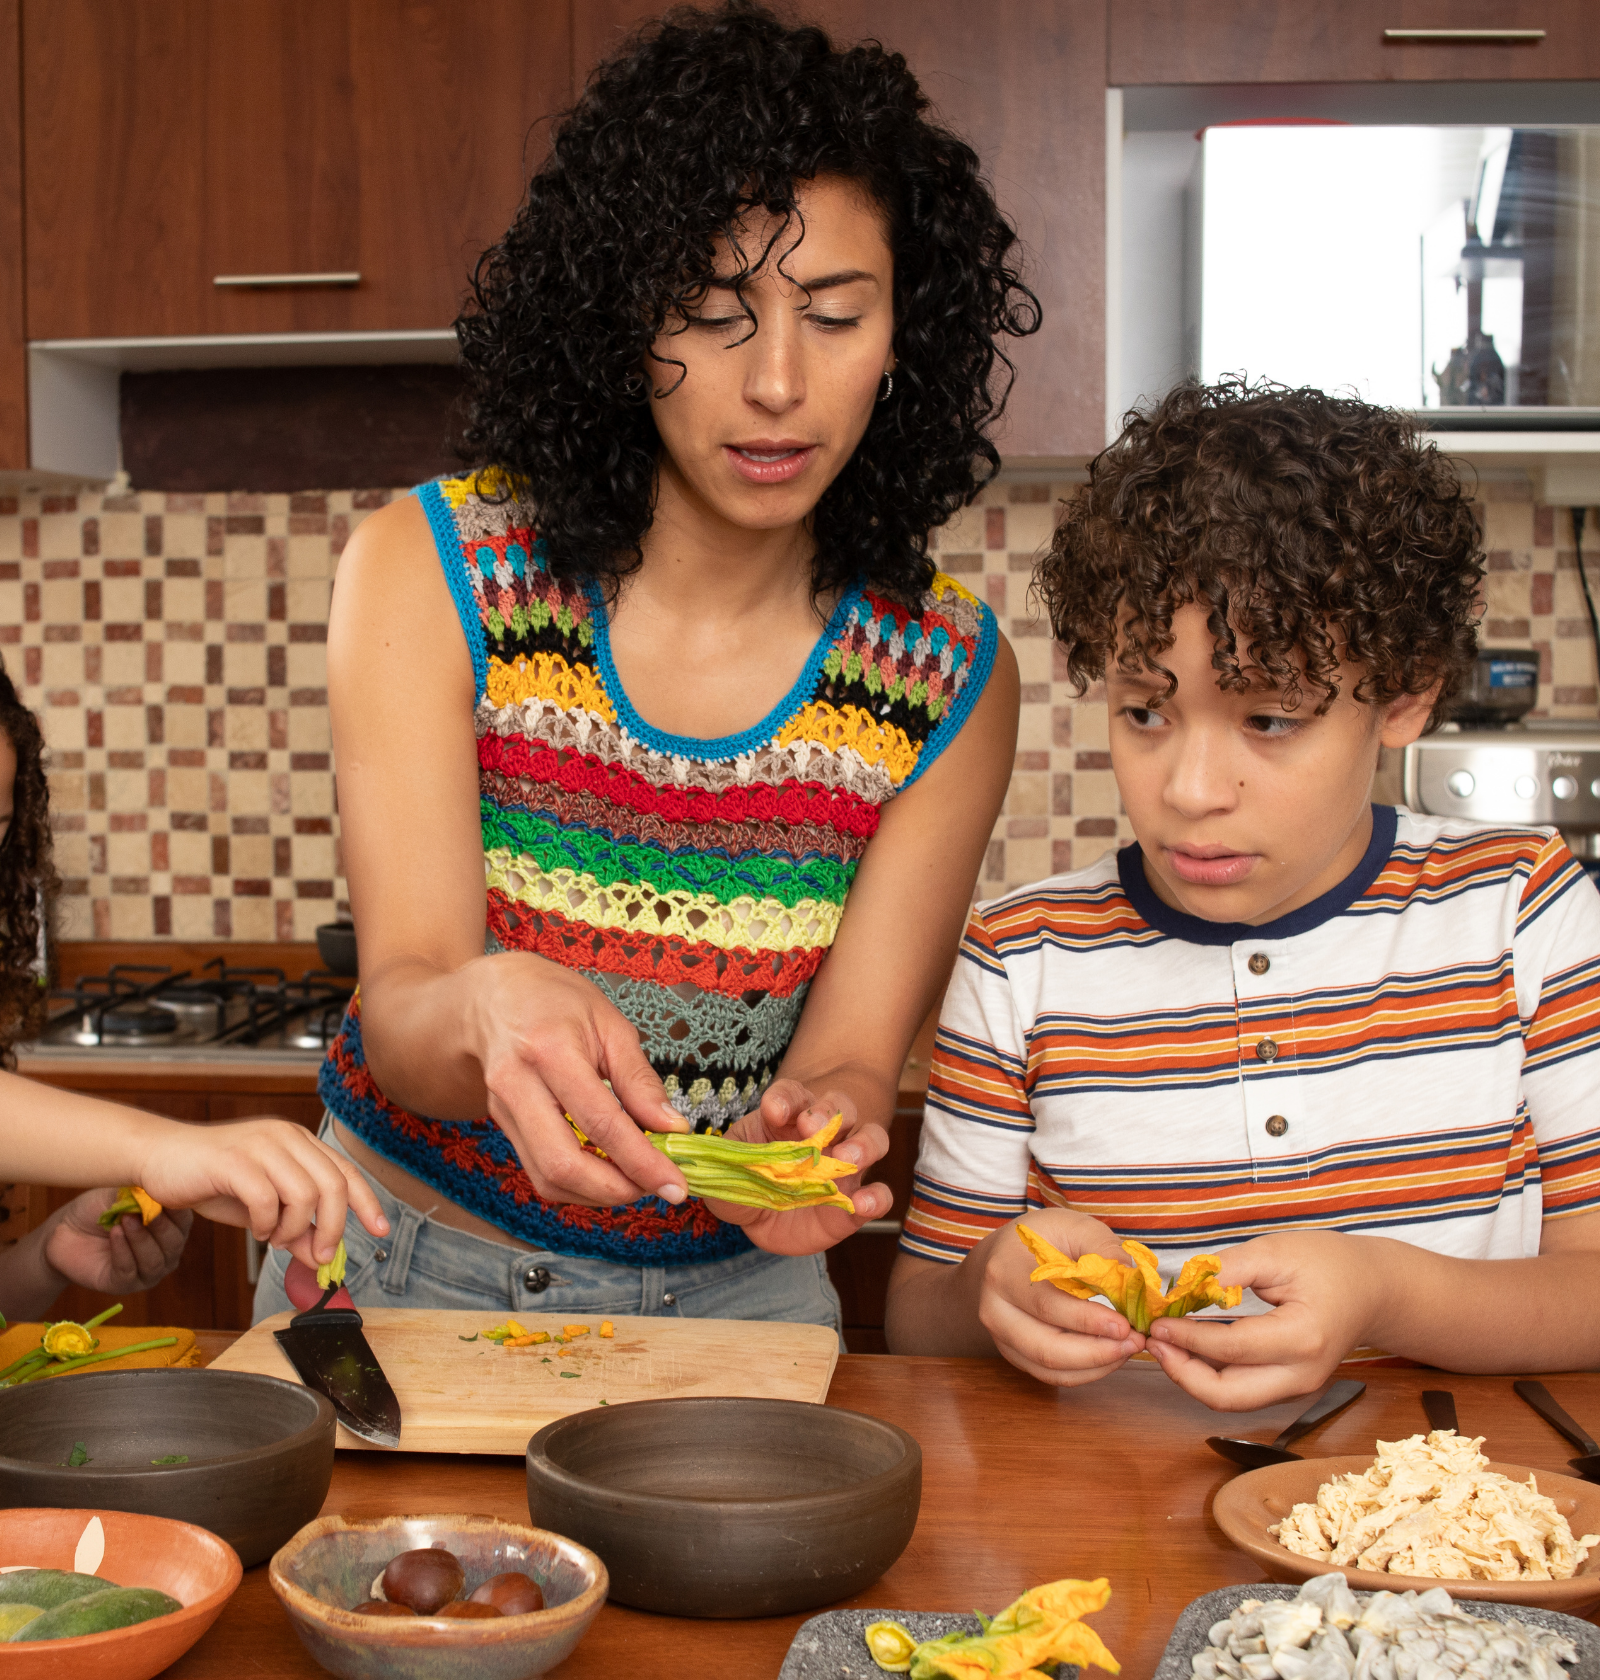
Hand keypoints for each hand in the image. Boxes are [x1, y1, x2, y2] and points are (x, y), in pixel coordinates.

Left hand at [43, 1189, 192, 1297]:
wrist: (63, 1231)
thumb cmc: (97, 1209)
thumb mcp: (121, 1194)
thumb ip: (141, 1192)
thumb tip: (159, 1185)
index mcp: (170, 1228)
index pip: (184, 1221)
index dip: (178, 1209)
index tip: (166, 1193)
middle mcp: (165, 1252)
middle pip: (174, 1243)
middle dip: (161, 1226)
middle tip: (146, 1210)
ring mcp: (146, 1272)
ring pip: (154, 1261)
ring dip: (141, 1239)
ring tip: (125, 1220)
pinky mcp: (122, 1284)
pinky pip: (129, 1271)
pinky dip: (123, 1251)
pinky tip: (114, 1234)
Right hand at [134, 1119, 389, 1269]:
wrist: (159, 1157)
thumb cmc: (212, 1180)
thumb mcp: (261, 1208)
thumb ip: (293, 1226)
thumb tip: (321, 1255)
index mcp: (298, 1143)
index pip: (346, 1171)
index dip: (367, 1202)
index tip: (381, 1230)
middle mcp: (285, 1137)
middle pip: (333, 1185)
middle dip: (334, 1227)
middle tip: (320, 1254)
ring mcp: (261, 1145)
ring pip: (305, 1193)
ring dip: (294, 1228)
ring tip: (275, 1238)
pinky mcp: (233, 1159)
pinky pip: (267, 1198)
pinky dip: (267, 1224)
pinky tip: (257, 1230)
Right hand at [472, 954, 691, 1208]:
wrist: (496, 998)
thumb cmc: (559, 1002)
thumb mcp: (611, 1025)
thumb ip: (639, 1080)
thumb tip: (672, 1128)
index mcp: (550, 1050)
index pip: (601, 1123)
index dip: (642, 1162)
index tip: (676, 1185)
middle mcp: (517, 1086)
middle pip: (562, 1164)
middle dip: (616, 1190)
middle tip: (656, 1186)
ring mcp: (503, 1111)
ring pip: (547, 1178)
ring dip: (597, 1194)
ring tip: (636, 1179)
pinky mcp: (503, 1127)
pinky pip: (540, 1171)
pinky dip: (578, 1184)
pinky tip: (607, 1171)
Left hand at [706, 1082, 891, 1255]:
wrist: (773, 1216)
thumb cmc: (752, 1180)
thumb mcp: (729, 1174)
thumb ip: (721, 1173)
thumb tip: (694, 1173)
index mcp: (787, 1118)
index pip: (791, 1096)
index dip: (784, 1099)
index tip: (773, 1108)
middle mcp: (823, 1133)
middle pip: (837, 1107)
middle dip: (826, 1112)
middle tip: (813, 1126)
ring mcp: (846, 1164)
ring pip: (871, 1138)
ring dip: (862, 1144)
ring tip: (847, 1158)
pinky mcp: (857, 1198)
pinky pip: (879, 1192)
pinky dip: (877, 1196)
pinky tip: (865, 1203)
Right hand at [974, 1209, 1145, 1385]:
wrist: (1004, 1254)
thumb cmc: (1042, 1238)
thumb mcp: (1071, 1225)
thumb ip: (1101, 1247)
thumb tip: (1131, 1277)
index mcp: (1004, 1272)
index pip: (1046, 1305)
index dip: (1087, 1321)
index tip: (1125, 1325)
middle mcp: (994, 1310)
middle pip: (1046, 1348)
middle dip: (1097, 1352)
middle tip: (1134, 1342)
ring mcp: (1001, 1337)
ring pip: (1050, 1369)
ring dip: (1096, 1366)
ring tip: (1129, 1348)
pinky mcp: (1014, 1354)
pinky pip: (1051, 1376)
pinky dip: (1086, 1372)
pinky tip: (1110, 1355)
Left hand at [1145, 1230, 1380, 1410]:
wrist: (1372, 1288)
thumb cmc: (1329, 1264)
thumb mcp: (1275, 1251)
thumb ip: (1226, 1270)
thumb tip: (1180, 1287)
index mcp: (1302, 1338)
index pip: (1231, 1349)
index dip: (1187, 1337)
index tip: (1156, 1321)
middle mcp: (1301, 1374)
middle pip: (1228, 1396)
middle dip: (1182, 1373)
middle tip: (1154, 1341)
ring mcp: (1297, 1386)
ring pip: (1232, 1400)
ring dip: (1191, 1377)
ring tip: (1164, 1343)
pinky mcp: (1289, 1386)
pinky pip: (1241, 1391)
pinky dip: (1209, 1375)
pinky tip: (1188, 1347)